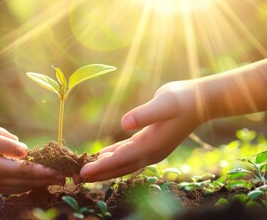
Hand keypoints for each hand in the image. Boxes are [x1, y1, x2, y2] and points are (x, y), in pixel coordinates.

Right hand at [0, 119, 62, 192]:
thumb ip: (5, 143)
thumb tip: (25, 152)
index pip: (26, 171)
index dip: (44, 172)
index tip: (59, 172)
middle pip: (23, 182)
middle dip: (43, 180)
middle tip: (61, 178)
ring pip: (15, 187)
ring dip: (33, 184)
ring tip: (48, 180)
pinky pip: (6, 187)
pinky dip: (20, 184)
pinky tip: (26, 180)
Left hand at [80, 81, 203, 181]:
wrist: (201, 101)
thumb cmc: (182, 99)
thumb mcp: (164, 103)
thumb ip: (145, 113)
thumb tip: (125, 123)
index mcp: (151, 146)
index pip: (121, 160)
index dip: (101, 167)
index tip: (82, 172)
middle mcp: (150, 153)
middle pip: (120, 168)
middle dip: (98, 174)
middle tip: (76, 179)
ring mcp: (151, 150)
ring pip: (123, 163)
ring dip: (104, 168)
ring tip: (85, 172)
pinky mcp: (151, 143)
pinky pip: (128, 154)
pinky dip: (114, 157)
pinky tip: (102, 156)